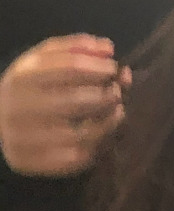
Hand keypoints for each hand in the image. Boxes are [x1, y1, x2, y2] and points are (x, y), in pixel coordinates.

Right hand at [0, 34, 128, 175]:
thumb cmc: (31, 89)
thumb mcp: (44, 62)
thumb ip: (75, 50)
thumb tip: (108, 48)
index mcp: (21, 77)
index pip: (70, 68)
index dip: (98, 68)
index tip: (114, 68)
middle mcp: (18, 108)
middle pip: (76, 101)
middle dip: (105, 95)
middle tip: (118, 93)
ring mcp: (23, 138)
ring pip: (81, 133)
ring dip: (108, 123)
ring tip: (117, 112)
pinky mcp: (31, 163)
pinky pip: (76, 158)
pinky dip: (97, 147)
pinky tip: (103, 136)